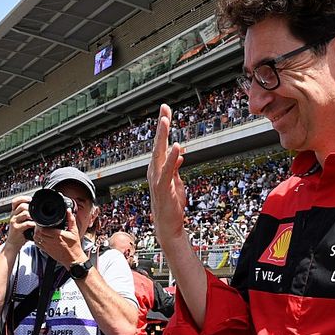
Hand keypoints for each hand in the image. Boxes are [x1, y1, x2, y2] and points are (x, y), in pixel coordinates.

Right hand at [6, 196, 34, 251]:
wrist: (13, 244)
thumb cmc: (19, 233)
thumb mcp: (20, 221)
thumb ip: (26, 215)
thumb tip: (36, 209)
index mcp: (14, 213)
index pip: (15, 201)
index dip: (23, 198)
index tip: (30, 199)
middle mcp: (13, 216)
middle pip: (22, 206)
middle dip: (30, 208)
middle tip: (35, 212)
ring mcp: (14, 222)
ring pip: (25, 213)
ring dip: (32, 216)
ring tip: (36, 219)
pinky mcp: (17, 229)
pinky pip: (26, 223)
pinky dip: (33, 224)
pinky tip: (35, 226)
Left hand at [33, 209, 85, 267]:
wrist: (74, 259)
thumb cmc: (75, 246)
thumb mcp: (74, 231)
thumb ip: (71, 220)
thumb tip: (68, 210)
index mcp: (58, 235)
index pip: (43, 229)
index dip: (40, 224)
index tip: (41, 221)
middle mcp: (52, 241)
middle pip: (38, 233)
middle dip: (37, 228)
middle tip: (39, 225)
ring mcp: (48, 247)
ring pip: (36, 238)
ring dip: (36, 233)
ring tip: (39, 230)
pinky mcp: (47, 251)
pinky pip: (37, 244)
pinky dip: (36, 240)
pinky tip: (40, 237)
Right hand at [148, 104, 188, 245]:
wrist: (168, 226)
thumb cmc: (171, 206)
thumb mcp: (176, 182)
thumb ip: (176, 167)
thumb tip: (180, 154)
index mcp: (158, 168)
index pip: (161, 144)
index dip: (163, 127)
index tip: (166, 110)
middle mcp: (154, 171)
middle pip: (158, 144)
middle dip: (161, 125)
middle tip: (164, 108)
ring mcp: (157, 179)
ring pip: (159, 153)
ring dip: (162, 136)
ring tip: (165, 120)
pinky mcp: (163, 188)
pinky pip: (167, 170)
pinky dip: (171, 158)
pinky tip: (175, 147)